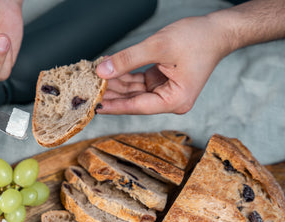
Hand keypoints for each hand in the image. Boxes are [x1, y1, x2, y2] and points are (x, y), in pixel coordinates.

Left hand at [95, 15, 232, 114]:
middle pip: (133, 100)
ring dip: (115, 84)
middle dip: (111, 93)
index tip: (93, 106)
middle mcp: (170, 101)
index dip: (114, 105)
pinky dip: (124, 76)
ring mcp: (165, 92)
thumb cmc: (198, 39)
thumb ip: (128, 60)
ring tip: (94, 79)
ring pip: (133, 91)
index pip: (136, 106)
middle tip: (88, 90)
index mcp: (175, 101)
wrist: (217, 30)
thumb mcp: (158, 47)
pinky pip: (137, 82)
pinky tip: (108, 71)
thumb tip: (102, 71)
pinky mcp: (161, 83)